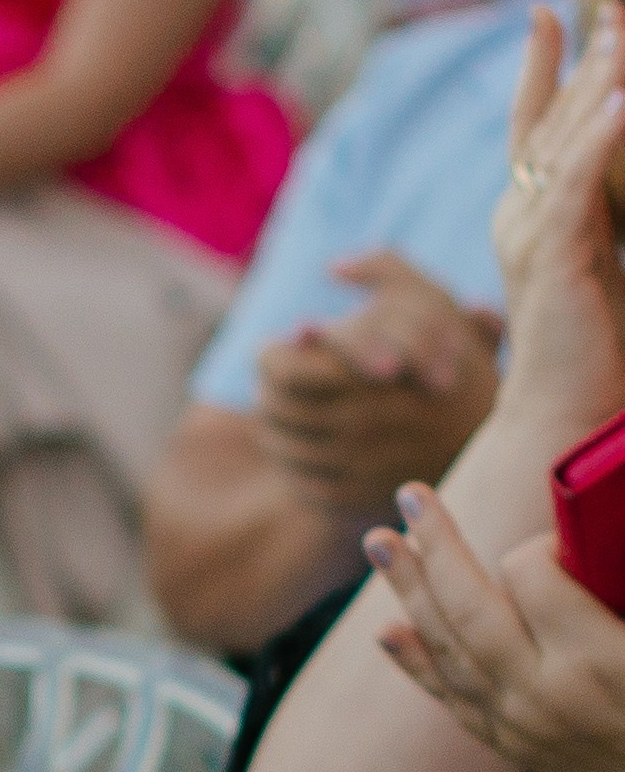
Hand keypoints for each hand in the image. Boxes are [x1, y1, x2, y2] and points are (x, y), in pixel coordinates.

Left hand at [254, 256, 501, 514]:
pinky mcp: (354, 502)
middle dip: (268, 391)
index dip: (270, 358)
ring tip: (282, 412)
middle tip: (272, 381)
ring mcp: (354, 469)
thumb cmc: (460, 361)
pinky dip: (293, 465)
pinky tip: (302, 446)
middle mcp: (357, 426)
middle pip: (275, 410)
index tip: (276, 347)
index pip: (282, 371)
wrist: (502, 443)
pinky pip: (301, 485)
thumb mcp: (433, 302)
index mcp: (367, 377)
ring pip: (283, 449)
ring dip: (275, 429)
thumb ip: (384, 270)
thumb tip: (331, 268)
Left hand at [366, 480, 624, 771]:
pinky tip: (387, 630)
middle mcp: (544, 694)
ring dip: (409, 592)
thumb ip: (620, 572)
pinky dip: (416, 663)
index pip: (532, 575)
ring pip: (448, 650)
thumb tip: (591, 532)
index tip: (555, 541)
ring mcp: (519, 725)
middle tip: (408, 493)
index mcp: (595, 657)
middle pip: (470, 608)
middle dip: (437, 546)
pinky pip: (451, 699)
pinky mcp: (510, 745)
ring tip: (379, 543)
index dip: (537, 546)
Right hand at [488, 0, 624, 446]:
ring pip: (564, 141)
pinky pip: (576, 184)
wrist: (562, 411)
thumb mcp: (603, 255)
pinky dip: (599, 139)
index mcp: (527, 216)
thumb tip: (619, 150)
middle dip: (587, 61)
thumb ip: (605, 207)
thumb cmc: (590, 347)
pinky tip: (620, 103)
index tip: (546, 15)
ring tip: (622, 31)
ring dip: (597, 83)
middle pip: (552, 121)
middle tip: (616, 10)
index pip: (531, 126)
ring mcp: (529, 235)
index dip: (539, 68)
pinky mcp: (550, 257)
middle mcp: (518, 217)